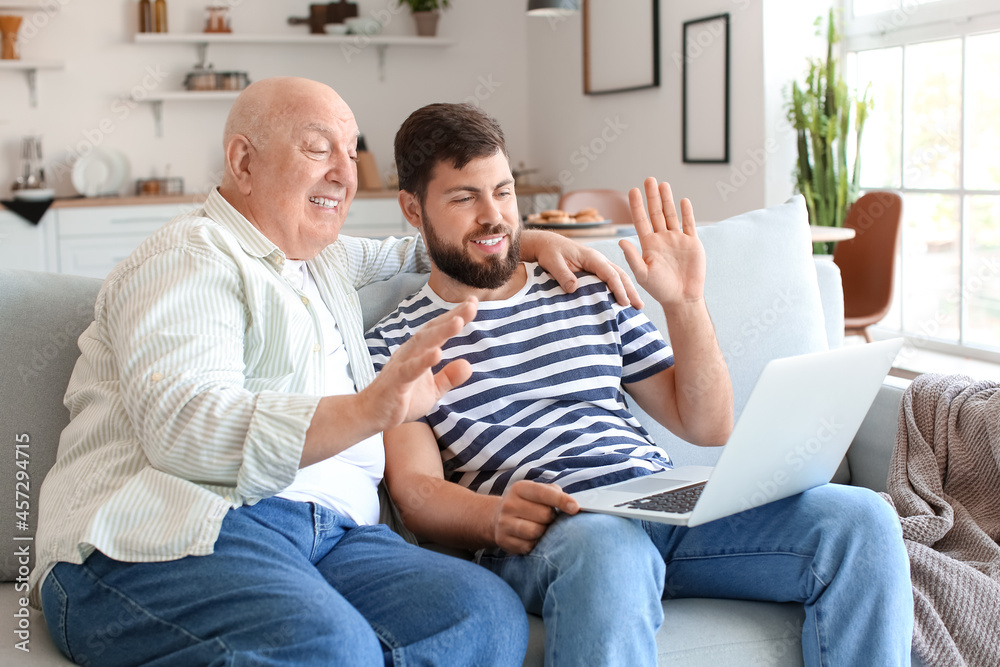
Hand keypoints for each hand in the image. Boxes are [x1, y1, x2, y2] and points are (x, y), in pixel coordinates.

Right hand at [362, 298, 476, 429]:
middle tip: (472, 303)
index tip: (473, 301)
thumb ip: (449, 377)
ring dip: (440, 332)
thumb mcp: (432, 390)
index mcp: (419, 351)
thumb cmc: (401, 398)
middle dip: (452, 316)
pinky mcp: (396, 381)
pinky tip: (437, 353)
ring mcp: (402, 365)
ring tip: (458, 321)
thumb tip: (468, 364)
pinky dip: (423, 361)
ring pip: (422, 344)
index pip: (439, 330)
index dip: (455, 315)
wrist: (371, 414)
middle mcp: (410, 352)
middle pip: (433, 330)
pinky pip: (410, 369)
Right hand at [492, 480, 578, 553]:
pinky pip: (528, 546)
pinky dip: (535, 544)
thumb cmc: (527, 503)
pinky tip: (532, 538)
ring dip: (544, 532)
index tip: (575, 508)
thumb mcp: (538, 491)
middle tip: (548, 518)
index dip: (562, 500)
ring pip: (535, 532)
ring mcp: (504, 523)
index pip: (543, 493)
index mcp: (519, 488)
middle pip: (544, 514)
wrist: (497, 517)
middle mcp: (509, 504)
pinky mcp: (503, 540)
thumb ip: (555, 493)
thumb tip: (573, 506)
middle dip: (551, 518)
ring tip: (541, 528)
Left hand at [523, 229, 642, 308]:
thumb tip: (574, 289)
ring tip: (637, 306)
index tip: (625, 303)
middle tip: (640, 307)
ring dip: (628, 290)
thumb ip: (563, 275)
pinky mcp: (596, 269)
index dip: (618, 288)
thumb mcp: (552, 263)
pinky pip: (611, 278)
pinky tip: (623, 300)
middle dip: (631, 290)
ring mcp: (599, 264)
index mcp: (592, 257)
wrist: (548, 244)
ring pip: (619, 276)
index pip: (610, 274)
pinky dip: (620, 288)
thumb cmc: (550, 252)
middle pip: (620, 274)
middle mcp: (599, 260)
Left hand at [620, 178, 705, 307]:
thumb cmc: (660, 289)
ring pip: (671, 214)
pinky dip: (686, 212)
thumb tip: (621, 241)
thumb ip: (632, 257)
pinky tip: (683, 200)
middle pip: (656, 213)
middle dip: (652, 196)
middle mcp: (661, 238)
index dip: (636, 205)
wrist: (682, 298)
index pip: (640, 220)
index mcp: (648, 244)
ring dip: (667, 199)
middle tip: (649, 179)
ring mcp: (677, 239)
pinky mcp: (691, 243)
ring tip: (663, 184)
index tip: (632, 190)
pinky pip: (688, 224)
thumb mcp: (642, 274)